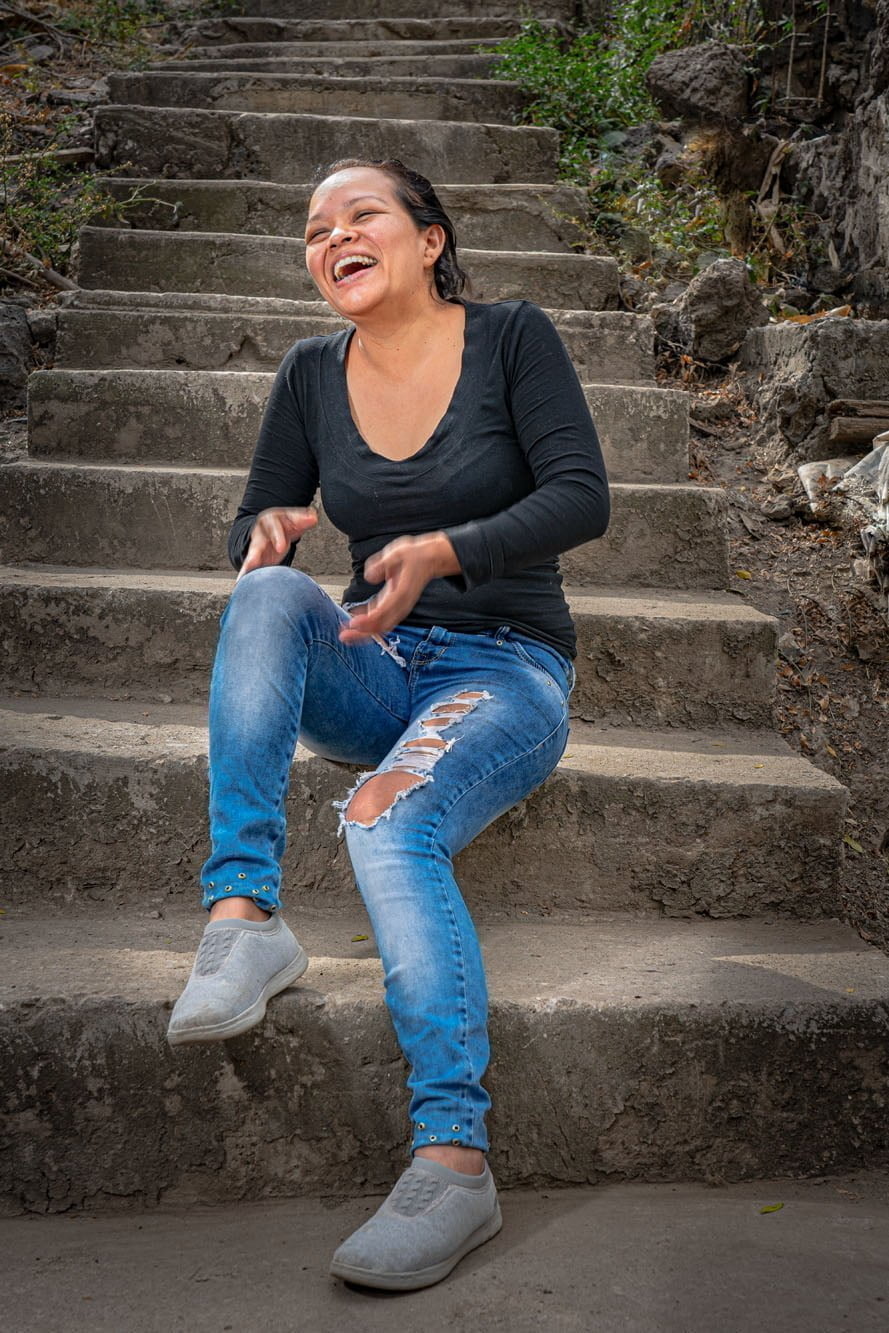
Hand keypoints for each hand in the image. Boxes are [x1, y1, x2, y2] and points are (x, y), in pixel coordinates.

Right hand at [236, 506, 317, 580]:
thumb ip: (304, 518)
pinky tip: (242, 581)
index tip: (281, 548)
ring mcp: (256, 546)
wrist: (270, 526)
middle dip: (257, 553)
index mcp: (270, 520)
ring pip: (251, 555)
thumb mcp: (293, 519)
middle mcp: (260, 533)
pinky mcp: (255, 558)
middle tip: (254, 562)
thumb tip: (314, 517)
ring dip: (248, 565)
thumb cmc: (284, 523)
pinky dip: (246, 573)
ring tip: (243, 575)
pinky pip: (250, 566)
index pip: (274, 527)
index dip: (277, 538)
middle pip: (258, 543)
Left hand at [339, 532, 459, 643]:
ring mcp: (400, 608)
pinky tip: (356, 623)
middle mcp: (402, 604)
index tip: (354, 623)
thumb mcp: (397, 553)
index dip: (368, 620)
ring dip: (364, 633)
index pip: (384, 611)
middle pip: (382, 625)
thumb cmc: (415, 557)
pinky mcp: (396, 607)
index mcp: (402, 592)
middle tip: (345, 636)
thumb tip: (370, 576)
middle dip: (363, 633)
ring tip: (347, 634)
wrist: (431, 560)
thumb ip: (382, 564)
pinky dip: (369, 626)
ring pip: (382, 627)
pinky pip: (383, 621)